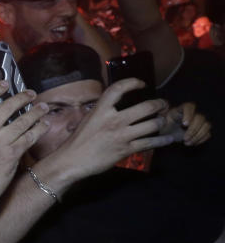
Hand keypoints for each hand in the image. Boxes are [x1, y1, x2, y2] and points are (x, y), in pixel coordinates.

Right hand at [0, 83, 48, 201]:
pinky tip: (43, 125)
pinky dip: (38, 129)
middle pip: (5, 108)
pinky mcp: (10, 155)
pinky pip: (28, 137)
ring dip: (35, 112)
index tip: (5, 84)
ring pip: (21, 121)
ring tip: (42, 107)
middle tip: (30, 94)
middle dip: (21, 98)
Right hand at [53, 79, 171, 177]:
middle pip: (145, 107)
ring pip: (152, 125)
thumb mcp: (89, 119)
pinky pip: (150, 143)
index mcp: (101, 110)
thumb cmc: (79, 139)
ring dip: (161, 122)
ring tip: (163, 121)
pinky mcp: (126, 150)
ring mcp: (121, 135)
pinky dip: (162, 141)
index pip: (118, 89)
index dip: (133, 82)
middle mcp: (113, 120)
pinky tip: (169, 139)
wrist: (72, 160)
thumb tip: (115, 104)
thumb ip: (103, 111)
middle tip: (163, 105)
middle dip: (159, 105)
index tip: (142, 84)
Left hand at [163, 102, 211, 146]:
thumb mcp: (159, 121)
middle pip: (200, 117)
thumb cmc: (162, 125)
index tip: (184, 124)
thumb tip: (161, 119)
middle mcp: (192, 113)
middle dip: (193, 129)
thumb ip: (161, 119)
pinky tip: (191, 143)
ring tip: (187, 142)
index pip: (189, 106)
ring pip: (207, 125)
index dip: (189, 114)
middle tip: (184, 138)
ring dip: (198, 136)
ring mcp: (199, 122)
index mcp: (181, 109)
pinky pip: (208, 134)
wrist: (167, 133)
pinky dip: (201, 140)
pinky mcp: (202, 130)